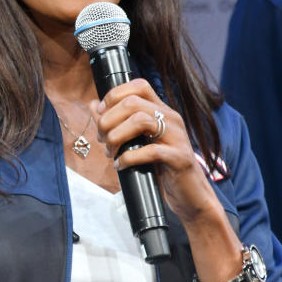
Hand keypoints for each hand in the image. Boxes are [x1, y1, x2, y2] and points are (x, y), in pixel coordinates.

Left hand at [91, 78, 219, 224]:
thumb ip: (115, 122)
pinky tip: (120, 165)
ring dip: (116, 137)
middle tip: (102, 139)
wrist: (188, 195)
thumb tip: (93, 104)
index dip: (114, 95)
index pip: (139, 86)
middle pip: (133, 103)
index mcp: (161, 111)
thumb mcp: (136, 141)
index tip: (101, 113)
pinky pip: (151, 151)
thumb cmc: (160, 166)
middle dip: (109, 120)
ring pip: (141, 121)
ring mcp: (177, 137)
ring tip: (110, 152)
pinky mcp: (180, 158)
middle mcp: (171, 118)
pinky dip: (129, 158)